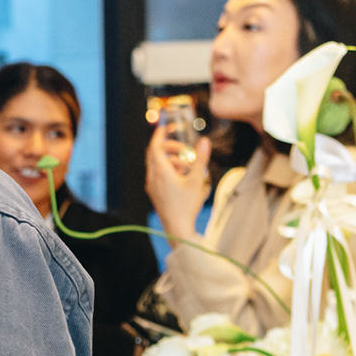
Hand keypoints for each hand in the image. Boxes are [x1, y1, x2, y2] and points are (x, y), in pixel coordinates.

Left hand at [145, 126, 212, 240]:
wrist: (177, 228)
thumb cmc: (186, 205)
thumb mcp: (197, 181)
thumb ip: (201, 160)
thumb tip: (204, 141)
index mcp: (160, 172)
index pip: (155, 147)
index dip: (159, 135)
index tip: (165, 127)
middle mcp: (152, 177)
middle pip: (155, 154)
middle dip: (170, 147)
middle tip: (186, 150)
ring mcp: (151, 185)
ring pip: (157, 165)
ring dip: (172, 160)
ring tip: (188, 166)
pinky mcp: (154, 192)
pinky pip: (158, 174)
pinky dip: (168, 169)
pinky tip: (182, 176)